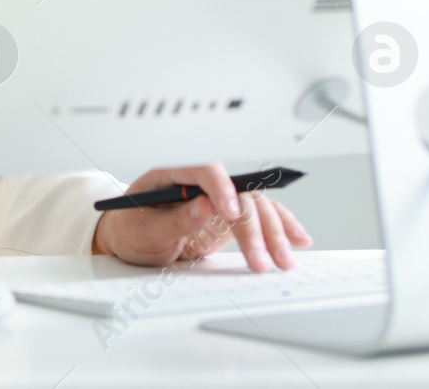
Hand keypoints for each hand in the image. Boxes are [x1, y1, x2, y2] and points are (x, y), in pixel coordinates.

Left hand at [91, 164, 311, 271]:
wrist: (131, 240)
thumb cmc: (130, 230)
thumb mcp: (143, 230)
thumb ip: (172, 219)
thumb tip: (202, 206)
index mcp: (172, 173)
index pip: (203, 169)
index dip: (220, 188)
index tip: (231, 213)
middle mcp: (199, 181)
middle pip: (236, 192)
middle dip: (253, 224)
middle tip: (261, 257)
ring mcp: (217, 197)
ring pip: (254, 204)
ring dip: (273, 231)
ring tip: (283, 259)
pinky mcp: (229, 215)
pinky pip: (259, 215)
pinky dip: (280, 226)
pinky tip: (298, 239)